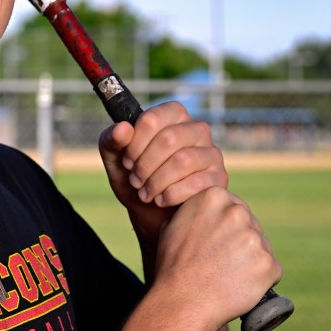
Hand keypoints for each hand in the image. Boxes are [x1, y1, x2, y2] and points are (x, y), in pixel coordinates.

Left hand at [98, 101, 227, 252]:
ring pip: (183, 160)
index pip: (153, 118)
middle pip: (169, 138)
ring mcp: (211, 152)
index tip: (126, 161)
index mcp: (172, 116)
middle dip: (145, 164)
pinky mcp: (219, 177)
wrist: (153, 214)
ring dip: (157, 181)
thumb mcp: (116, 161)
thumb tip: (122, 128)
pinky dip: (172, 194)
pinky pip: (197, 182)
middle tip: (134, 181)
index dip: (135, 143)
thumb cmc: (136, 179)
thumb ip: (112, 140)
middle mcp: (196, 129)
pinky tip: (160, 200)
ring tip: (145, 193)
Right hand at [153, 186, 282, 330]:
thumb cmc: (174, 265)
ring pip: (262, 247)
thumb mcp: (174, 224)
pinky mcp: (268, 264)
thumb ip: (196, 211)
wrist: (182, 300)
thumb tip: (207, 212)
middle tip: (222, 261)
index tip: (217, 242)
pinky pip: (271, 270)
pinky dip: (261, 280)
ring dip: (251, 260)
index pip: (234, 207)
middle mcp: (238, 212)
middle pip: (251, 225)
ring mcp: (254, 238)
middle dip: (241, 241)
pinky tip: (240, 286)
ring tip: (228, 275)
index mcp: (214, 196)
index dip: (227, 227)